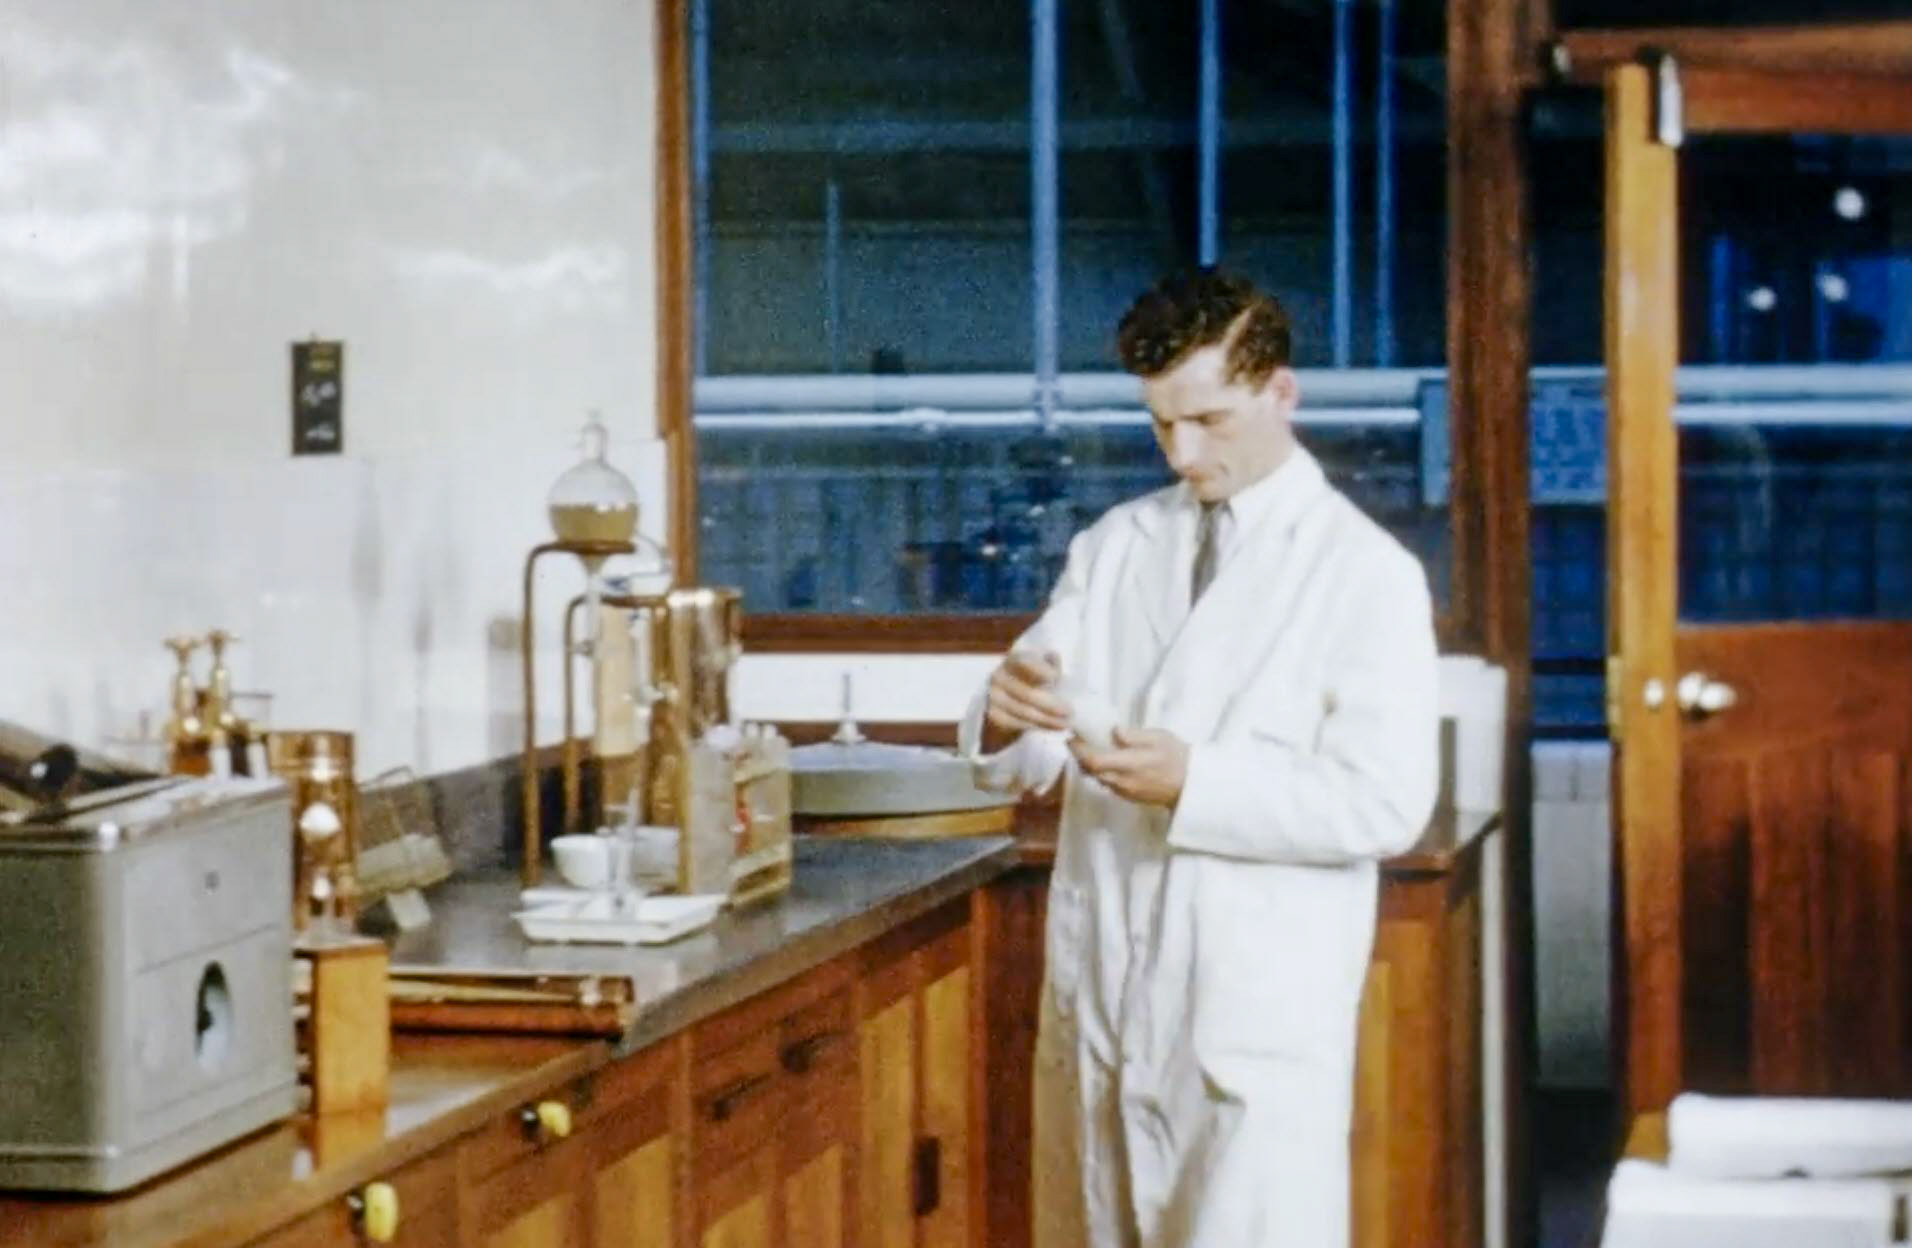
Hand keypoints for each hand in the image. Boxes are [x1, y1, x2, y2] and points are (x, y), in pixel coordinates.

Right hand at [984, 650, 1070, 748]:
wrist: (1009, 698)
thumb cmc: (1033, 679)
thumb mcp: (1043, 667)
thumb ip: (1050, 664)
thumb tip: (1053, 656)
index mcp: (1013, 660)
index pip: (1024, 662)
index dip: (1041, 670)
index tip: (1058, 678)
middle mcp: (999, 675)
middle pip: (1026, 693)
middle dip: (1050, 704)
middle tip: (1069, 712)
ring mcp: (993, 696)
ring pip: (1023, 711)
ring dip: (1046, 719)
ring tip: (1064, 723)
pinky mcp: (993, 714)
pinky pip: (1016, 722)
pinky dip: (1036, 726)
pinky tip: (1050, 727)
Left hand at [1068, 725, 1188, 808]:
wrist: (1191, 785)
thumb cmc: (1177, 757)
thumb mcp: (1159, 738)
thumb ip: (1135, 736)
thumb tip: (1114, 731)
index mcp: (1129, 765)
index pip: (1094, 761)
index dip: (1078, 751)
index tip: (1071, 738)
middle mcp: (1123, 781)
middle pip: (1090, 772)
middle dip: (1079, 757)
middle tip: (1076, 741)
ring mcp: (1125, 792)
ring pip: (1097, 779)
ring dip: (1089, 766)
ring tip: (1088, 749)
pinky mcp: (1128, 797)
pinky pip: (1107, 784)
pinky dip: (1100, 773)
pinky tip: (1105, 762)